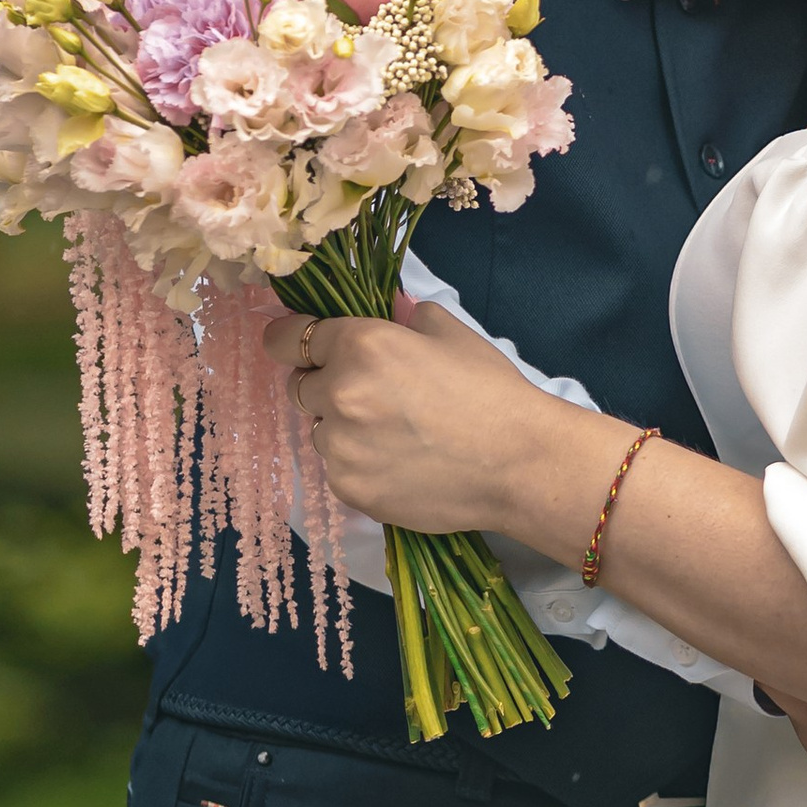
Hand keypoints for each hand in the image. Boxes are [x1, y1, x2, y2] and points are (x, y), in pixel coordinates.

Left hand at [269, 304, 544, 535]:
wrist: (515, 462)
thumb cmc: (489, 389)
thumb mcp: (449, 332)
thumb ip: (403, 318)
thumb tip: (386, 316)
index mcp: (361, 345)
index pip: (290, 338)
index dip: (292, 338)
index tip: (299, 344)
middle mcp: (339, 394)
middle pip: (300, 386)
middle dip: (326, 384)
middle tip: (371, 393)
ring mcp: (340, 448)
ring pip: (320, 430)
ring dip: (343, 427)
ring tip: (394, 434)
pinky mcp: (349, 489)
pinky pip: (338, 467)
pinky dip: (358, 463)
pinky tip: (399, 462)